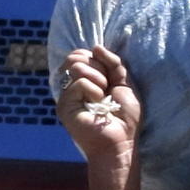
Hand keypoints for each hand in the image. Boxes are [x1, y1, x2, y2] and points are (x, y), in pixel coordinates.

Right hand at [60, 46, 140, 174]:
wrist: (121, 143)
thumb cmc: (124, 119)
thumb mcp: (125, 84)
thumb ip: (114, 64)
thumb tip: (96, 47)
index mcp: (85, 80)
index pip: (81, 54)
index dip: (98, 59)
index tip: (110, 78)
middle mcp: (72, 86)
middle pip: (77, 56)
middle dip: (99, 68)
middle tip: (106, 88)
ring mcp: (66, 95)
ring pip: (77, 66)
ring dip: (98, 80)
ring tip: (103, 99)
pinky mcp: (64, 105)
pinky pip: (80, 83)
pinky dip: (94, 92)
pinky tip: (98, 106)